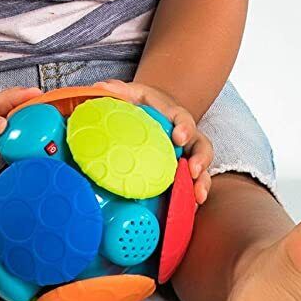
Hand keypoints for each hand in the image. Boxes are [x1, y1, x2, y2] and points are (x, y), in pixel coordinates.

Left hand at [90, 78, 214, 203]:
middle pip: (201, 148)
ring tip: (197, 197)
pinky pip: (190, 186)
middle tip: (193, 172)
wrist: (155, 114)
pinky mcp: (182, 174)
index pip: (184, 120)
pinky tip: (188, 212)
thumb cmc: (145, 105)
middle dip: (200, 161)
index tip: (179, 137)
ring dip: (201, 183)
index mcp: (176, 117)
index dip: (185, 129)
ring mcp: (187, 157)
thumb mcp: (134, 94)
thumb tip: (99, 89)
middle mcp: (188, 139)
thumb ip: (120, 91)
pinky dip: (191, 199)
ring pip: (201, 170)